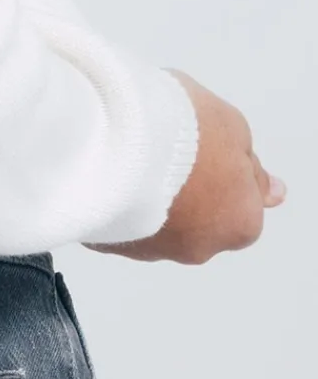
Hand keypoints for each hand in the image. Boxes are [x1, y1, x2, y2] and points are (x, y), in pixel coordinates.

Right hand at [85, 69, 286, 263]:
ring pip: (156, 224)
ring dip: (150, 199)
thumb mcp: (234, 129)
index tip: (205, 150)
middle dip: (187, 193)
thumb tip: (272, 192)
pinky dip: (117, 202)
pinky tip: (110, 170)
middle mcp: (198, 247)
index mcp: (239, 223)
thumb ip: (251, 168)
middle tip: (168, 152)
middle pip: (199, 220)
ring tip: (133, 156)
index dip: (224, 173)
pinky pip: (118, 222)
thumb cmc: (181, 131)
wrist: (115, 137)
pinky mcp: (106, 243)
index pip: (241, 205)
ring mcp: (151, 250)